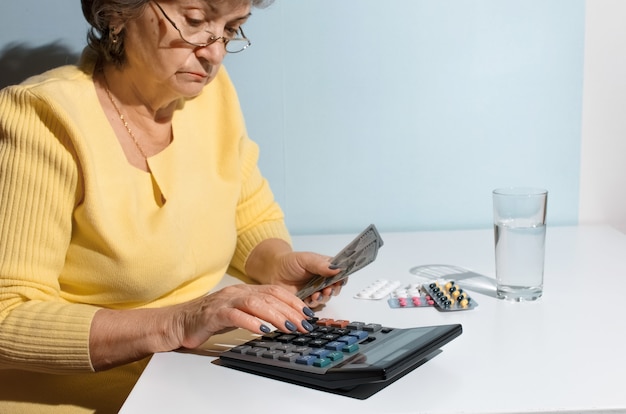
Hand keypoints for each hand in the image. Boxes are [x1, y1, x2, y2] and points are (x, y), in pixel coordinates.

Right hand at [171, 283, 316, 349]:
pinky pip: (235, 315)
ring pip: (255, 303)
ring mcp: (225, 302)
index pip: (275, 291)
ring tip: (290, 327)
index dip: (294, 302)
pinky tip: (262, 330)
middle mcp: (237, 293)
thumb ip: (258, 313)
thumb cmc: (209, 320)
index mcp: (245, 291)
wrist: (179, 322)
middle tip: (305, 325)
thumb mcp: (239, 313)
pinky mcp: (213, 314)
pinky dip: (250, 322)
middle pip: (269, 297)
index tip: (309, 315)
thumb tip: (286, 321)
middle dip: (290, 311)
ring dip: (276, 316)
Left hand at [273, 250, 345, 307]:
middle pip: (335, 287)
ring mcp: (315, 290)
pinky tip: (310, 299)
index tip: (341, 280)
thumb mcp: (306, 259)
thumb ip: (321, 264)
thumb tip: (337, 268)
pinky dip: (314, 304)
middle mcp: (322, 280)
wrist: (272, 271)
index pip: (340, 273)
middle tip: (329, 289)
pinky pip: (314, 305)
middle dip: (333, 290)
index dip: (342, 277)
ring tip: (317, 295)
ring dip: (324, 297)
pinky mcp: (307, 300)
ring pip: (326, 297)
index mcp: (325, 267)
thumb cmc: (289, 262)